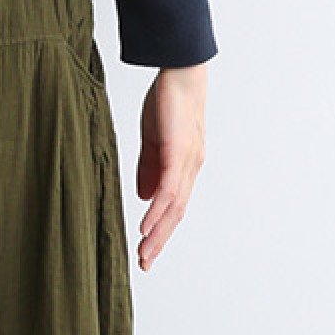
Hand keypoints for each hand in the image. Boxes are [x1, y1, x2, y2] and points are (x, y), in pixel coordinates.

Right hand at [134, 62, 207, 269]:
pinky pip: (169, 188)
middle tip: (145, 264)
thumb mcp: (153, 140)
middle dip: (159, 241)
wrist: (181, 70)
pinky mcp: (179, 152)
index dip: (160, 230)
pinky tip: (145, 225)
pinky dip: (157, 210)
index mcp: (184, 167)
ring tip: (144, 254)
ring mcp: (187, 162)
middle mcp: (190, 169)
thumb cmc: (167, 101)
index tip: (145, 250)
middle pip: (176, 214)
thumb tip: (145, 197)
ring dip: (158, 233)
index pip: (173, 206)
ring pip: (174, 207)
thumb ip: (149, 169)